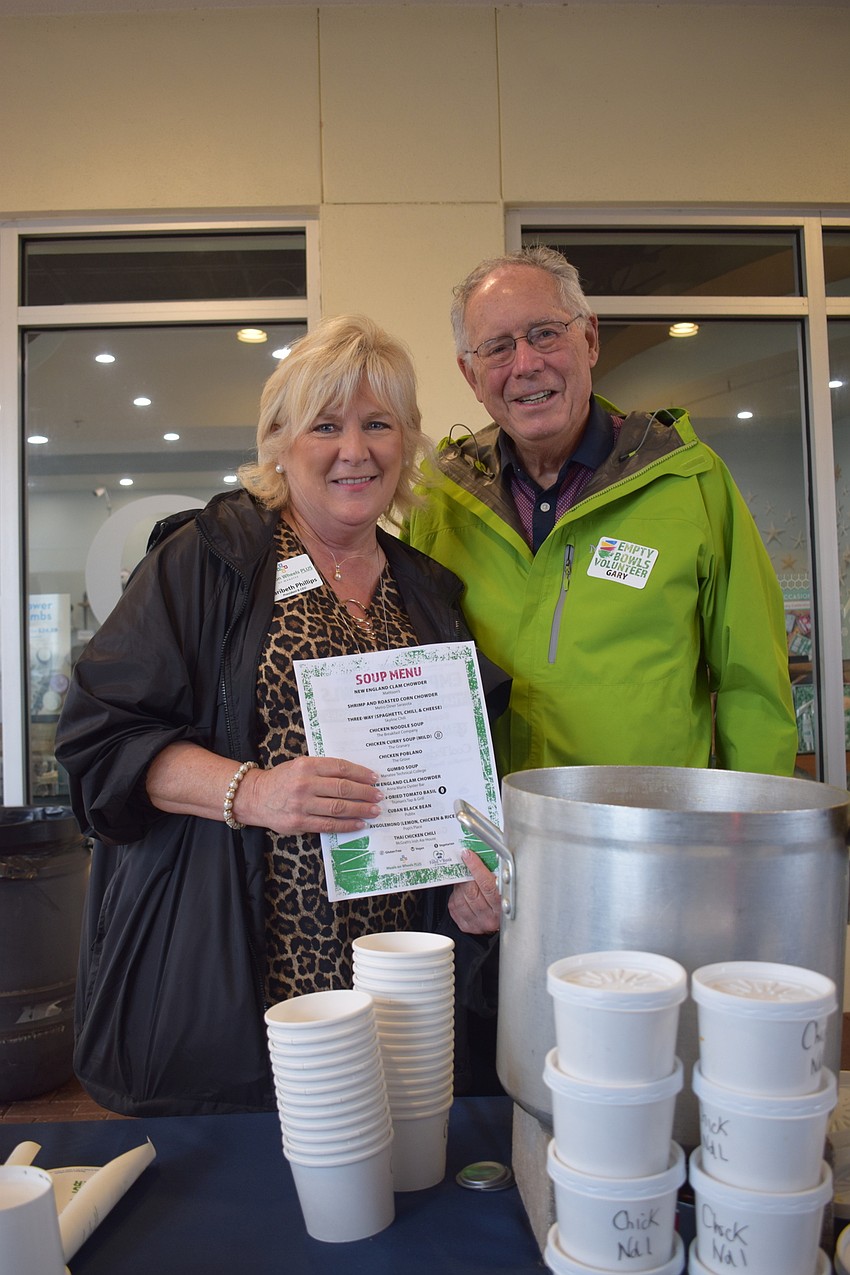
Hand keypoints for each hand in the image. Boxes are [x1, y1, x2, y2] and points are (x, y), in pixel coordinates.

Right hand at [245, 756, 381, 836]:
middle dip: (365, 792)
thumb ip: (323, 769)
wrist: (255, 797)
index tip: (374, 778)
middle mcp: (304, 784)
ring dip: (360, 809)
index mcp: (306, 765)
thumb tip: (355, 776)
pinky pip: (328, 825)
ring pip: (338, 807)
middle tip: (379, 795)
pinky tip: (359, 823)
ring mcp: (301, 804)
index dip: (360, 773)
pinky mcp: (299, 823)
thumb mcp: (300, 765)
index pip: (340, 768)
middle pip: (342, 788)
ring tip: (374, 810)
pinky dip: (346, 824)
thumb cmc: (282, 780)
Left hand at [449, 848, 501, 933]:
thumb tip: (481, 853)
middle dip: (465, 874)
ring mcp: (477, 923)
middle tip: (463, 864)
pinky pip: (454, 906)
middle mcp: (490, 917)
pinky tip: (461, 892)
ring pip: (460, 898)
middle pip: (471, 891)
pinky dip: (455, 896)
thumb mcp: (504, 886)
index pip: (488, 885)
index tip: (468, 855)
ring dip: (459, 885)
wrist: (503, 923)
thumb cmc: (504, 899)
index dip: (476, 868)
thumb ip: (496, 873)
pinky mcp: (466, 926)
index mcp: (502, 905)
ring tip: (464, 880)